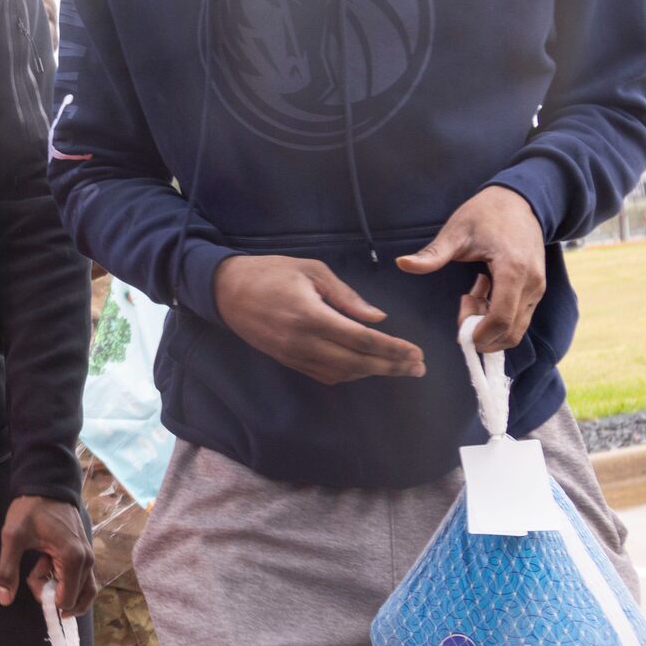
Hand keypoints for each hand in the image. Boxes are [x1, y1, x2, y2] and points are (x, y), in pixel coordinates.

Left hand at [0, 495, 96, 614]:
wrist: (48, 486)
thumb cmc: (31, 509)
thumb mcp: (13, 537)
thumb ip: (7, 570)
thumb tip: (4, 599)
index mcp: (72, 558)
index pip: (66, 600)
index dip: (47, 599)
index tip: (31, 579)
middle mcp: (87, 561)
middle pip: (74, 598)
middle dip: (51, 592)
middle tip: (35, 572)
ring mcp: (89, 558)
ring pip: (82, 592)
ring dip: (59, 588)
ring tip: (40, 569)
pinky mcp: (86, 554)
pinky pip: (81, 580)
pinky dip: (64, 580)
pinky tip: (47, 564)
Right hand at [211, 254, 425, 383]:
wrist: (226, 291)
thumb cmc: (271, 272)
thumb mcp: (312, 270)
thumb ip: (346, 296)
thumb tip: (378, 318)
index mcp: (311, 316)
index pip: (362, 339)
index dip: (393, 349)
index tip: (417, 352)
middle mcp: (303, 342)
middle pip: (358, 362)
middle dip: (392, 366)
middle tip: (419, 367)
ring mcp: (294, 356)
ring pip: (344, 373)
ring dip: (374, 373)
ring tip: (400, 368)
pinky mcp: (288, 361)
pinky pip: (326, 375)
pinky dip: (352, 374)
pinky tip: (367, 368)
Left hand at [397, 185, 545, 353]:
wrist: (519, 200)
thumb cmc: (486, 213)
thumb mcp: (456, 232)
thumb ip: (432, 254)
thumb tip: (402, 264)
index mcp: (513, 270)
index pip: (500, 320)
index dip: (478, 334)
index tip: (459, 327)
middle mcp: (532, 284)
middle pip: (509, 332)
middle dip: (481, 332)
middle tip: (463, 305)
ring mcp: (537, 288)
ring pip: (515, 328)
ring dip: (489, 324)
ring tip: (473, 294)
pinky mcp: (536, 289)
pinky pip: (519, 317)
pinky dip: (498, 315)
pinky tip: (484, 291)